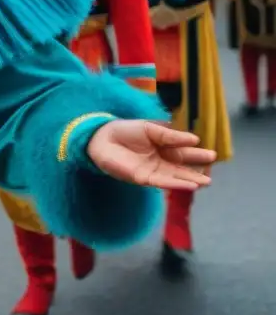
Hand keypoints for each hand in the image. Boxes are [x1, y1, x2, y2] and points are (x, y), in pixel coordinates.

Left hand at [86, 120, 215, 190]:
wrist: (102, 138)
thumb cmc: (126, 130)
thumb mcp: (150, 129)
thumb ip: (171, 135)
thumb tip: (195, 139)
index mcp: (164, 146)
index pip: (184, 151)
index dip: (197, 153)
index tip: (213, 155)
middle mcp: (161, 160)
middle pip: (182, 166)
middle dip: (197, 169)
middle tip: (212, 171)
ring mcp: (153, 170)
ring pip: (175, 177)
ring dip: (190, 180)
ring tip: (206, 182)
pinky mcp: (143, 178)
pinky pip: (162, 182)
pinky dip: (176, 184)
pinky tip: (189, 185)